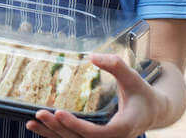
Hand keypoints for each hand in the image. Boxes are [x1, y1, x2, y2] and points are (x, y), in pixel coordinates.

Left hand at [25, 53, 166, 137]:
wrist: (152, 112)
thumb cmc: (141, 93)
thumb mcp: (133, 77)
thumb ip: (116, 65)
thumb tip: (92, 56)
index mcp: (123, 127)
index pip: (97, 133)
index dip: (77, 126)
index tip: (59, 113)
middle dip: (59, 128)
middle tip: (41, 114)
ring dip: (53, 134)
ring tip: (32, 122)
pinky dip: (55, 135)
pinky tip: (38, 127)